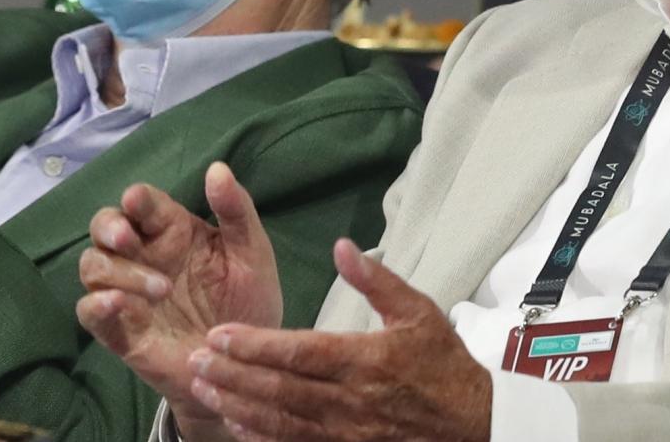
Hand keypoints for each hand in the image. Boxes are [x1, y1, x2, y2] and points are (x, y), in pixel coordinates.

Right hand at [76, 165, 282, 438]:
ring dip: (117, 271)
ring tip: (160, 288)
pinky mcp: (121, 331)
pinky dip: (96, 304)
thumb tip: (217, 168)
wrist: (246, 361)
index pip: (142, 203)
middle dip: (109, 227)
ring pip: (93, 266)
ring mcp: (129, 294)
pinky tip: (118, 303)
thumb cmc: (248, 299)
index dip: (135, 198)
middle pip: (104, 227)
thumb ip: (236, 210)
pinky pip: (89, 312)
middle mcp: (144, 256)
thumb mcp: (252, 251)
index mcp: (173, 231)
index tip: (137, 201)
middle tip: (128, 239)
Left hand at [188, 238, 489, 441]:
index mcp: (365, 360)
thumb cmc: (444, 365)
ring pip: (279, 421)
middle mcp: (349, 401)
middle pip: (279, 388)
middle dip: (232, 374)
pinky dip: (261, 437)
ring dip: (237, 405)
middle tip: (195, 360)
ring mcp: (345, 434)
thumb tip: (342, 247)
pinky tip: (235, 425)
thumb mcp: (419, 313)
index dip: (255, 345)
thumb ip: (377, 281)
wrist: (474, 426)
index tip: (219, 335)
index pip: (298, 352)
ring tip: (204, 388)